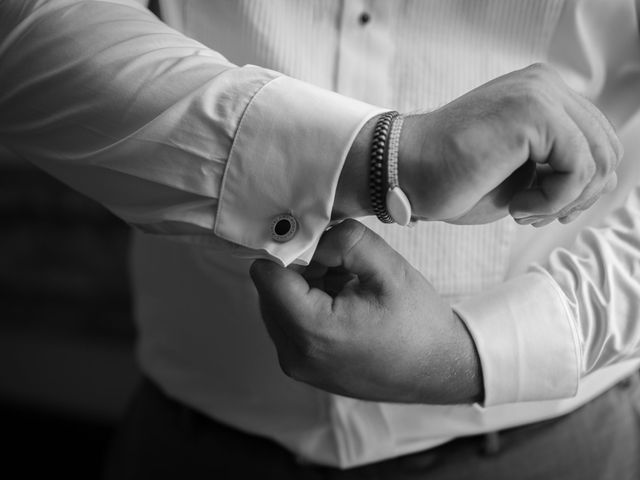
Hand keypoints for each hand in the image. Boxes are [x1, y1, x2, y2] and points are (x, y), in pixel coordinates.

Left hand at [250, 219, 482, 403]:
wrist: (440, 371)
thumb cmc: (419, 323)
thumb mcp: (389, 269)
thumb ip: (346, 240)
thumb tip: (313, 233)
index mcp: (314, 330)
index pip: (266, 275)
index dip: (288, 250)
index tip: (316, 243)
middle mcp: (295, 354)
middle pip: (269, 291)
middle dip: (300, 269)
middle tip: (341, 264)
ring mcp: (298, 366)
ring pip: (278, 306)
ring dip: (305, 287)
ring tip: (347, 286)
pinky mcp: (305, 369)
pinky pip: (290, 325)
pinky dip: (309, 306)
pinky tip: (344, 303)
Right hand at [336, 63, 621, 224]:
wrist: (404, 175)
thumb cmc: (451, 180)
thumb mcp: (519, 174)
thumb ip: (557, 166)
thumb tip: (598, 183)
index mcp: (540, 93)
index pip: (596, 141)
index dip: (581, 186)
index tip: (543, 210)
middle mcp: (544, 84)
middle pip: (606, 149)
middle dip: (577, 195)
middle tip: (533, 215)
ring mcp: (540, 93)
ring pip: (598, 160)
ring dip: (563, 200)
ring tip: (521, 212)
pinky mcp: (534, 112)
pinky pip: (579, 167)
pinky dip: (554, 200)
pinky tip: (516, 208)